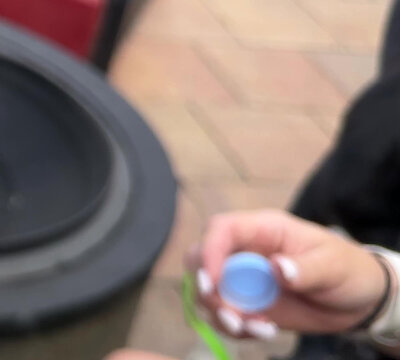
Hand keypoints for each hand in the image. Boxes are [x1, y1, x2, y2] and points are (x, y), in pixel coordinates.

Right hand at [190, 210, 388, 338]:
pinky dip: (237, 329)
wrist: (359, 300)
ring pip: (209, 292)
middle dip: (206, 287)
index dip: (209, 252)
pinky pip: (226, 316)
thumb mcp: (333, 265)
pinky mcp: (250, 305)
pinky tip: (265, 331)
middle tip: (227, 311)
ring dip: (222, 314)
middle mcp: (246, 253)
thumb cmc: (348, 269)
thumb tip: (277, 267)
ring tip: (254, 328)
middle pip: (201, 259)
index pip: (221, 229)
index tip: (212, 283)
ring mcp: (245, 280)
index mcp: (263, 230)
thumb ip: (305, 267)